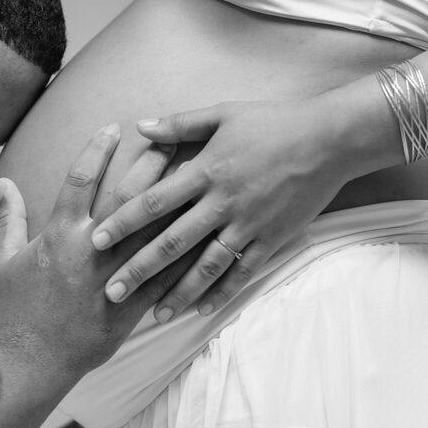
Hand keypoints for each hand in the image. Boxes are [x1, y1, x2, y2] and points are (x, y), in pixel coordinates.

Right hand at [0, 124, 177, 378]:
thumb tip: (6, 184)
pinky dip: (185, 254)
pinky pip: (165, 276)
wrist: (28, 361)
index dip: (97, 149)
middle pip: (128, 196)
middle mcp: (91, 249)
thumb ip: (5, 219)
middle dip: (150, 164)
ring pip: (154, 231)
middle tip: (171, 138)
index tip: (113, 127)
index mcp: (59, 234)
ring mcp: (114, 277)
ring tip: (197, 177)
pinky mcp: (131, 305)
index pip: (80, 178)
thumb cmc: (11, 310)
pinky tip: (205, 235)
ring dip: (177, 201)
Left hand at [90, 97, 355, 321]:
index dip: (123, 222)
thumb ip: (179, 124)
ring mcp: (249, 224)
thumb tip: (140, 128)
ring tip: (154, 314)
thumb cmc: (273, 121)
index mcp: (206, 171)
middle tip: (111, 292)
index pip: (154, 202)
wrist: (330, 138)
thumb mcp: (223, 113)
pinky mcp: (272, 238)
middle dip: (140, 269)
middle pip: (173, 242)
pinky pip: (243, 271)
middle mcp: (223, 202)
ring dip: (178, 292)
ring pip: (206, 265)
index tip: (97, 241)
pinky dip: (222, 292)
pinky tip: (201, 309)